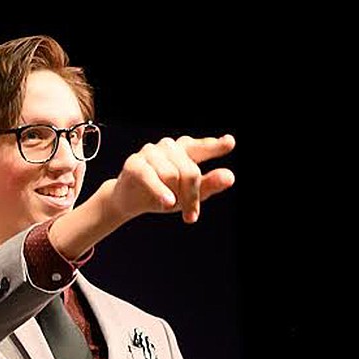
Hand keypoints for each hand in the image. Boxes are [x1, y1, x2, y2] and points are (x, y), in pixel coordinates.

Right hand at [106, 134, 235, 225]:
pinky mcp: (135, 163)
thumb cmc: (161, 194)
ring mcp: (150, 152)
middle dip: (192, 196)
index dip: (215, 146)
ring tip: (170, 205)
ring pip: (172, 175)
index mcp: (184, 149)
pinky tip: (168, 202)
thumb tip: (230, 177)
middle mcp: (169, 146)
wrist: (128, 201)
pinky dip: (160, 192)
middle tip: (191, 216)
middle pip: (190, 171)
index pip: (202, 147)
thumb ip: (209, 185)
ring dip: (174, 196)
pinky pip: (151, 177)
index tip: (230, 143)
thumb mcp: (187, 193)